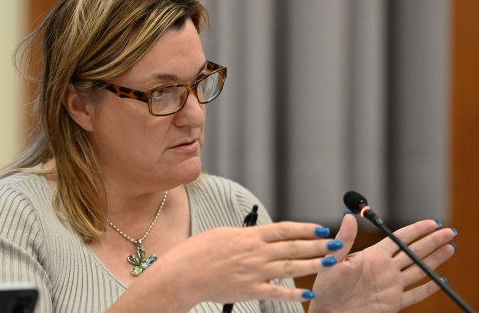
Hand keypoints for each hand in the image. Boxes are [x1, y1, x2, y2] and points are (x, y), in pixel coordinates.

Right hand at [160, 222, 343, 306]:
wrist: (184, 273)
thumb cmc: (198, 251)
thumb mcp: (223, 234)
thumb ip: (246, 236)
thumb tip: (260, 236)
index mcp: (250, 236)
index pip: (285, 229)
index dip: (306, 229)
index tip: (322, 228)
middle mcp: (256, 252)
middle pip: (294, 247)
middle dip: (318, 245)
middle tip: (336, 243)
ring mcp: (254, 272)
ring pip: (291, 268)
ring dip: (313, 265)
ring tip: (330, 262)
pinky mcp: (250, 290)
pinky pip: (277, 292)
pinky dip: (294, 293)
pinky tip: (308, 293)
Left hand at [309, 214, 456, 312]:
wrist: (327, 312)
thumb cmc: (325, 286)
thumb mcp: (333, 259)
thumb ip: (345, 239)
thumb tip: (349, 216)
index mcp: (372, 256)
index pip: (399, 239)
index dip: (416, 230)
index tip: (432, 223)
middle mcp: (384, 268)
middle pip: (413, 252)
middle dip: (432, 241)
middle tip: (449, 232)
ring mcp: (390, 285)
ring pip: (418, 270)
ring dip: (434, 260)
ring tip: (450, 248)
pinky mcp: (393, 303)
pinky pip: (415, 295)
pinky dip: (428, 289)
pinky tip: (439, 280)